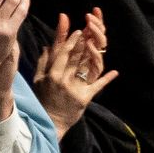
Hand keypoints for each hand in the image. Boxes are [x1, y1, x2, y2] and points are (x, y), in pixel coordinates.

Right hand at [31, 9, 117, 137]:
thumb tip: (47, 46)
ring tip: (99, 44)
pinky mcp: (85, 98)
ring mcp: (75, 89)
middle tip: (92, 31)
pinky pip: (97, 86)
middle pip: (77, 57)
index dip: (72, 40)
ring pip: (87, 67)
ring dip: (94, 54)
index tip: (79, 31)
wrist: (51, 121)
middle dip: (85, 42)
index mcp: (52, 74)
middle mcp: (64, 79)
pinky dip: (106, 79)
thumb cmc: (43, 99)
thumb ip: (43, 62)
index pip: (63, 53)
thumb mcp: (38, 79)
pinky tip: (115, 72)